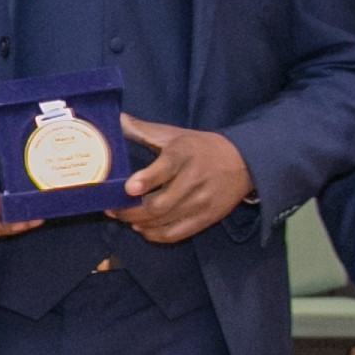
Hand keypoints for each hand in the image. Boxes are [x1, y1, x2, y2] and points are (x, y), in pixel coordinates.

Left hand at [108, 115, 252, 245]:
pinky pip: (175, 234)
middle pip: (159, 204)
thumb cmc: (198, 147)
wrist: (243, 162)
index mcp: (184, 154)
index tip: (129, 188)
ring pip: (163, 221)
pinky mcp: (207, 219)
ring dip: (137, 222)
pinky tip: (142, 227)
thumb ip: (142, 130)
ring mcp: (202, 202)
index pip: (166, 168)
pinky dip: (154, 234)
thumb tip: (115, 119)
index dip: (146, 179)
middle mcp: (194, 180)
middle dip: (130, 210)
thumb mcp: (173, 134)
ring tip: (122, 216)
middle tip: (111, 208)